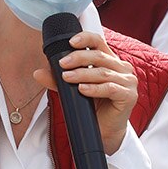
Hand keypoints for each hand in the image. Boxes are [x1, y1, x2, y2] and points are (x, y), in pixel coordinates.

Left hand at [34, 30, 137, 153]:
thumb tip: (38, 73)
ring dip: (82, 74)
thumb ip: (58, 79)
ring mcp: (128, 81)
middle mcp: (121, 68)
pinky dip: (94, 88)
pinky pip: (110, 88)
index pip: (99, 42)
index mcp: (110, 60)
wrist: (106, 130)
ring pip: (103, 72)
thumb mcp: (73, 88)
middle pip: (99, 56)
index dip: (86, 38)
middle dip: (78, 58)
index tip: (70, 42)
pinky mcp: (129, 96)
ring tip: (67, 77)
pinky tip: (82, 89)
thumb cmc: (94, 107)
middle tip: (62, 64)